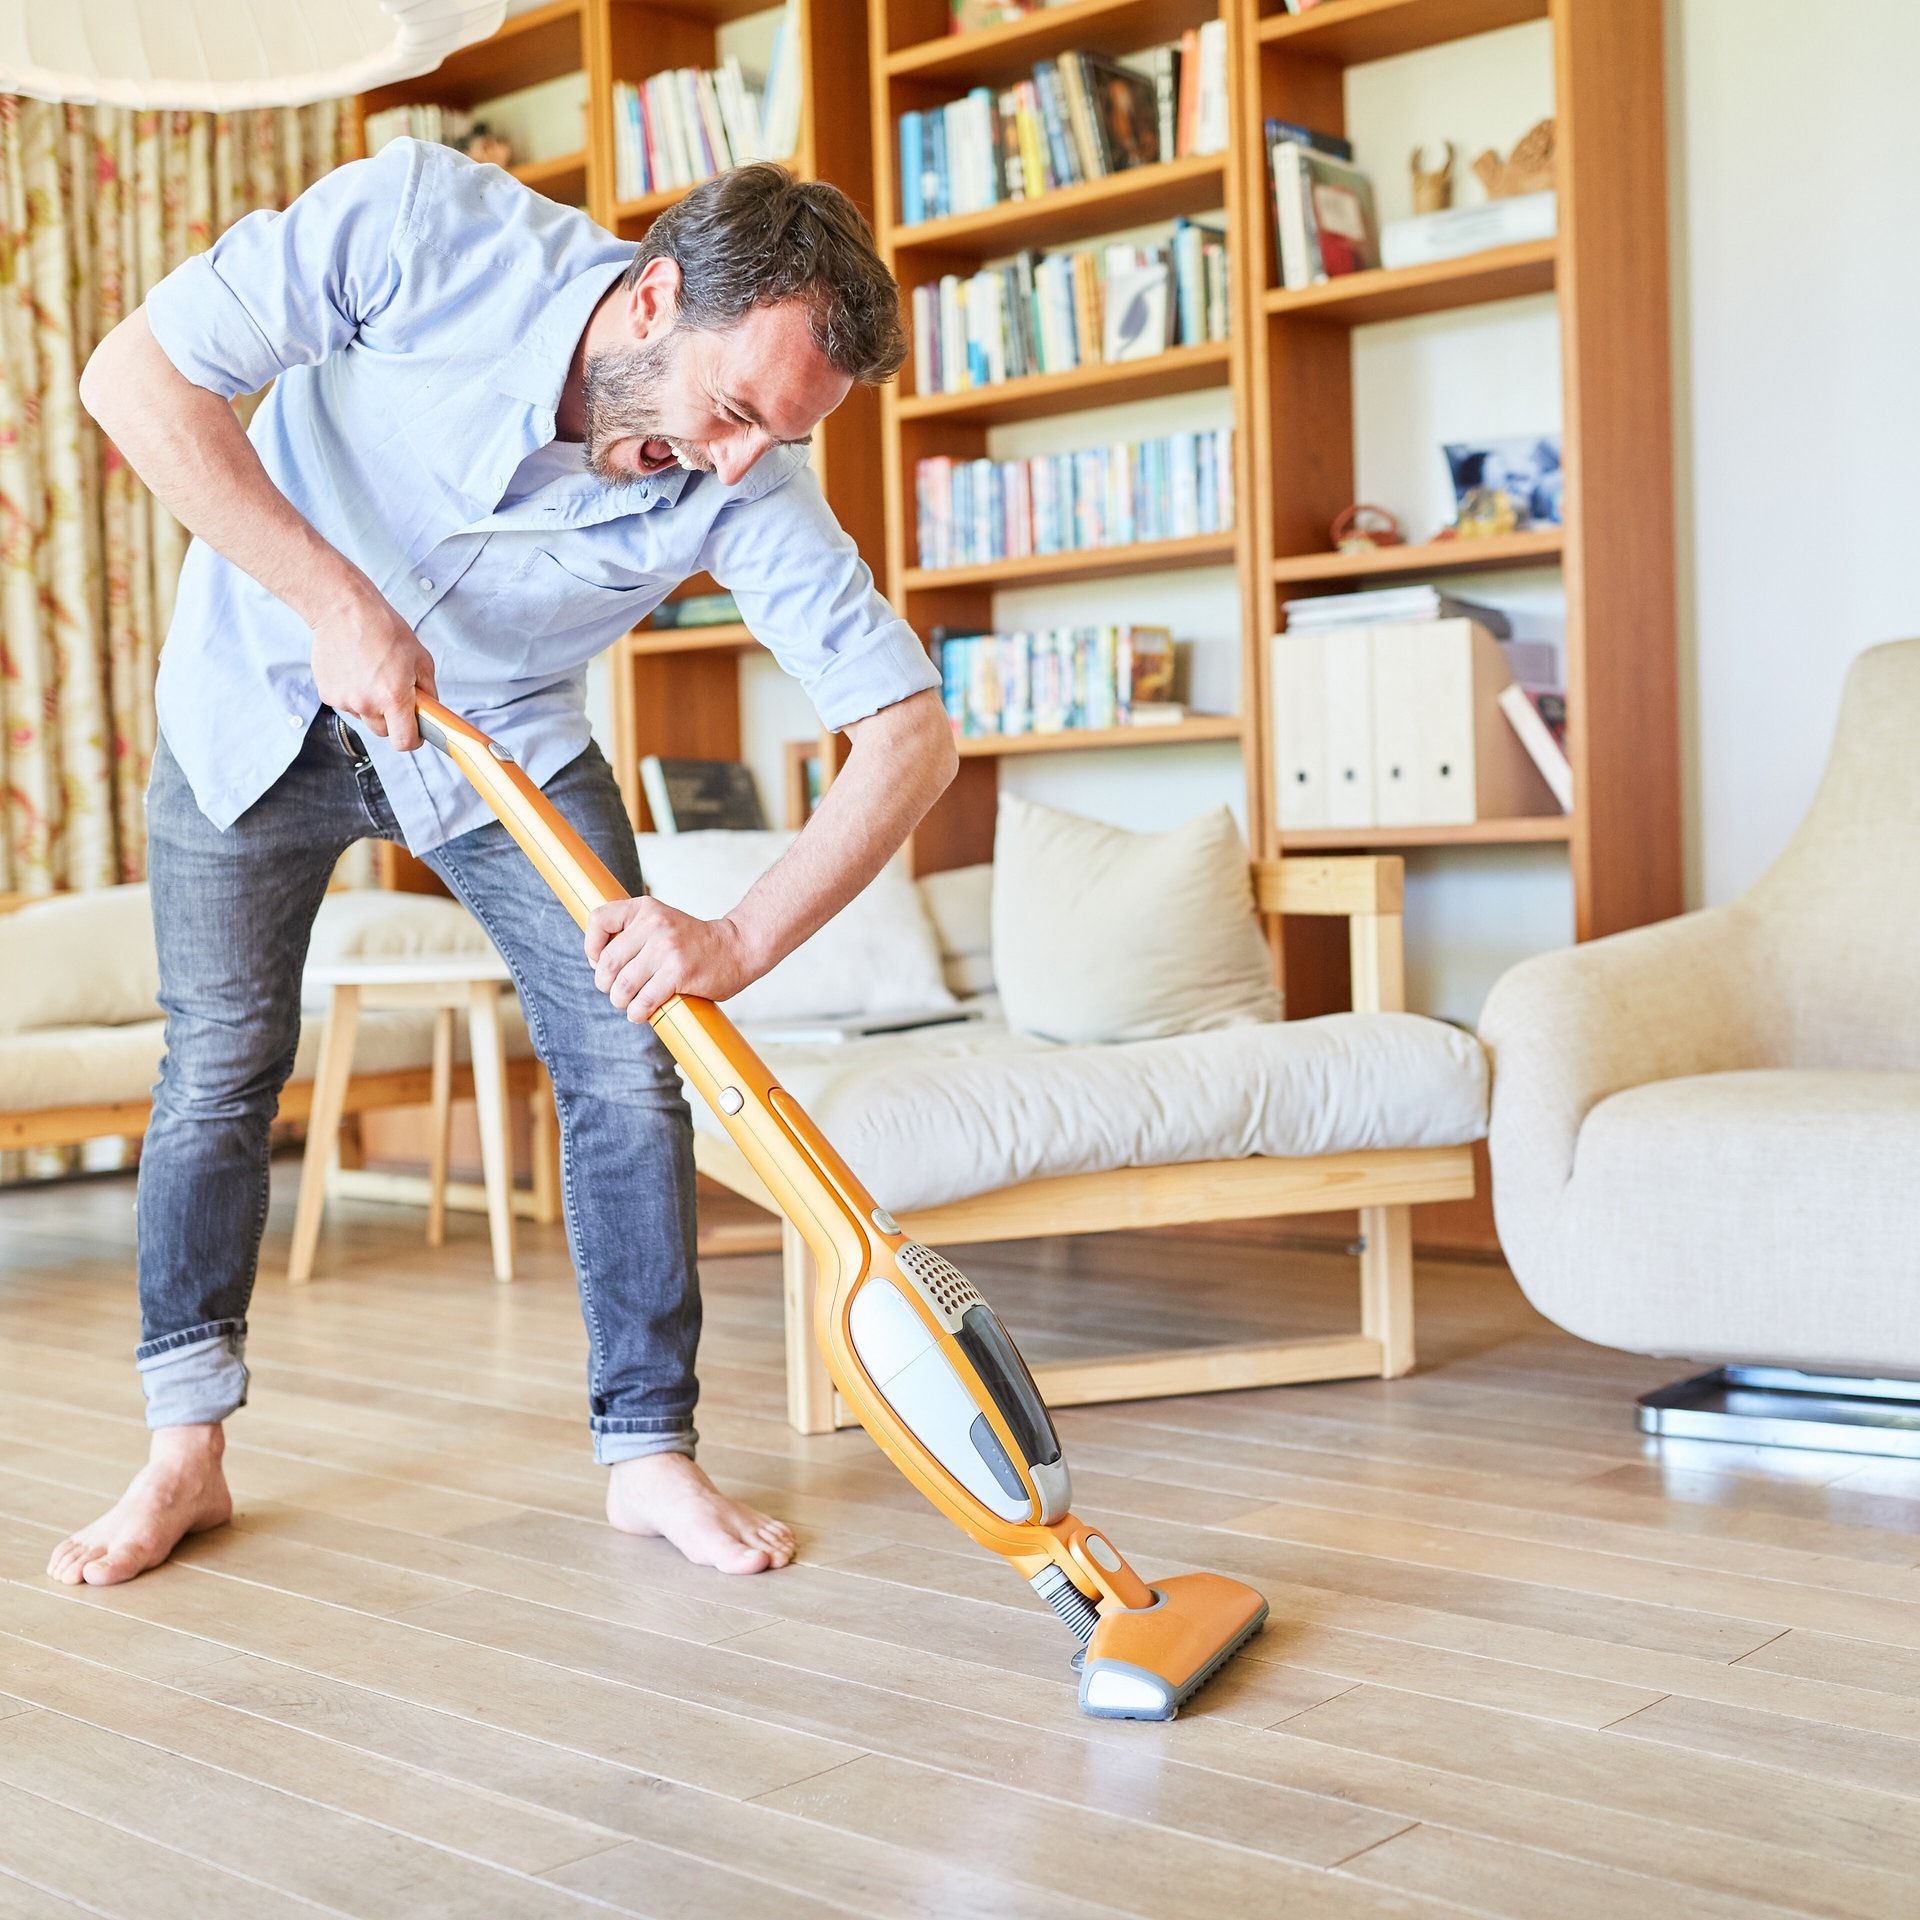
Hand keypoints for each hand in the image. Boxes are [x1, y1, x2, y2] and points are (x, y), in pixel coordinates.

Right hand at [310, 584, 438, 751]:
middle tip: (394, 694)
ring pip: (364, 717)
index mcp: (393, 698)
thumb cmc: (384, 629)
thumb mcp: (421, 659)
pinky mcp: (327, 694)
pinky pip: (346, 704)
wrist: (344, 610)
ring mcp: (344, 700)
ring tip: (372, 674)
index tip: (416, 732)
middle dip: (393, 719)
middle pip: (384, 732)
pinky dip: (353, 694)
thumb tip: (430, 713)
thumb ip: (428, 693)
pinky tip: (356, 671)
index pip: (404, 742)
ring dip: (371, 705)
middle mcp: (366, 703)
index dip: (413, 739)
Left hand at [585, 896, 760, 1023]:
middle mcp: (654, 924)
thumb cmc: (694, 942)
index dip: (590, 947)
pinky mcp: (678, 972)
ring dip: (621, 1001)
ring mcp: (666, 948)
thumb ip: (632, 934)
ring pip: (623, 985)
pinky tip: (642, 1012)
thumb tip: (595, 961)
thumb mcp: (662, 923)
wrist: (737, 947)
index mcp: (645, 909)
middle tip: (617, 992)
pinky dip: (638, 1012)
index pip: (598, 920)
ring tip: (629, 1004)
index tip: (599, 962)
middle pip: (607, 962)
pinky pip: (644, 1000)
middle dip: (606, 984)